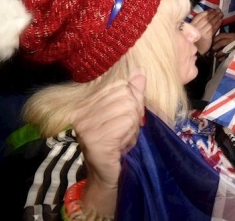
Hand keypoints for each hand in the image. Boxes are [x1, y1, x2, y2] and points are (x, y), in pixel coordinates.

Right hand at [72, 68, 145, 215]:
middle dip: (134, 115)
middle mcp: (81, 114)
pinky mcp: (95, 140)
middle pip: (126, 97)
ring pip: (128, 109)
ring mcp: (86, 127)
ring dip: (132, 127)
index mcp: (85, 105)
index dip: (132, 101)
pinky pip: (126, 123)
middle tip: (125, 132)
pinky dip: (130, 135)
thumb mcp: (127, 115)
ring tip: (123, 139)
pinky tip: (121, 145)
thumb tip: (140, 70)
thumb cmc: (118, 144)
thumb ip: (133, 93)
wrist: (109, 176)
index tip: (125, 119)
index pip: (121, 86)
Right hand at [191, 9, 222, 53]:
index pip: (199, 16)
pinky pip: (213, 28)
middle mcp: (196, 28)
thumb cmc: (195, 40)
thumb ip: (199, 24)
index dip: (206, 12)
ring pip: (210, 23)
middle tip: (219, 10)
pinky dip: (217, 24)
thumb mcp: (194, 30)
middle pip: (206, 19)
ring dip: (216, 17)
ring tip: (221, 14)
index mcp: (191, 25)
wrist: (196, 51)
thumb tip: (208, 15)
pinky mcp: (207, 36)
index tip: (212, 10)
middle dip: (213, 14)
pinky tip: (221, 20)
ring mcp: (201, 32)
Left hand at [212, 32, 234, 59]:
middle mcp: (233, 41)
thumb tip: (219, 39)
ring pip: (223, 50)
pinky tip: (220, 59)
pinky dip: (222, 58)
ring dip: (218, 53)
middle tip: (213, 49)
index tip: (213, 41)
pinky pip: (227, 57)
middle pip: (221, 43)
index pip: (221, 35)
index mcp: (233, 35)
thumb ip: (229, 37)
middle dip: (215, 46)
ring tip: (216, 55)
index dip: (216, 38)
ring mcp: (234, 48)